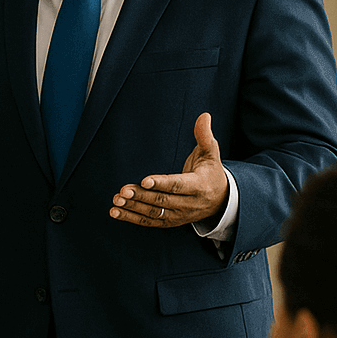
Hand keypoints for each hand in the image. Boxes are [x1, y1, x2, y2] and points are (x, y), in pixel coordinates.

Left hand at [110, 113, 228, 227]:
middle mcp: (189, 203)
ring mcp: (179, 215)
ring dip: (133, 207)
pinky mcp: (170, 222)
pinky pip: (149, 221)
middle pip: (162, 201)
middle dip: (141, 196)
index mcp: (199, 186)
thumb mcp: (211, 153)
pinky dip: (131, 218)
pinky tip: (115, 212)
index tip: (144, 180)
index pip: (178, 185)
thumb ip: (204, 136)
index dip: (161, 183)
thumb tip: (204, 116)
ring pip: (154, 213)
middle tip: (123, 190)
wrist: (221, 200)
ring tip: (116, 200)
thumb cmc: (211, 172)